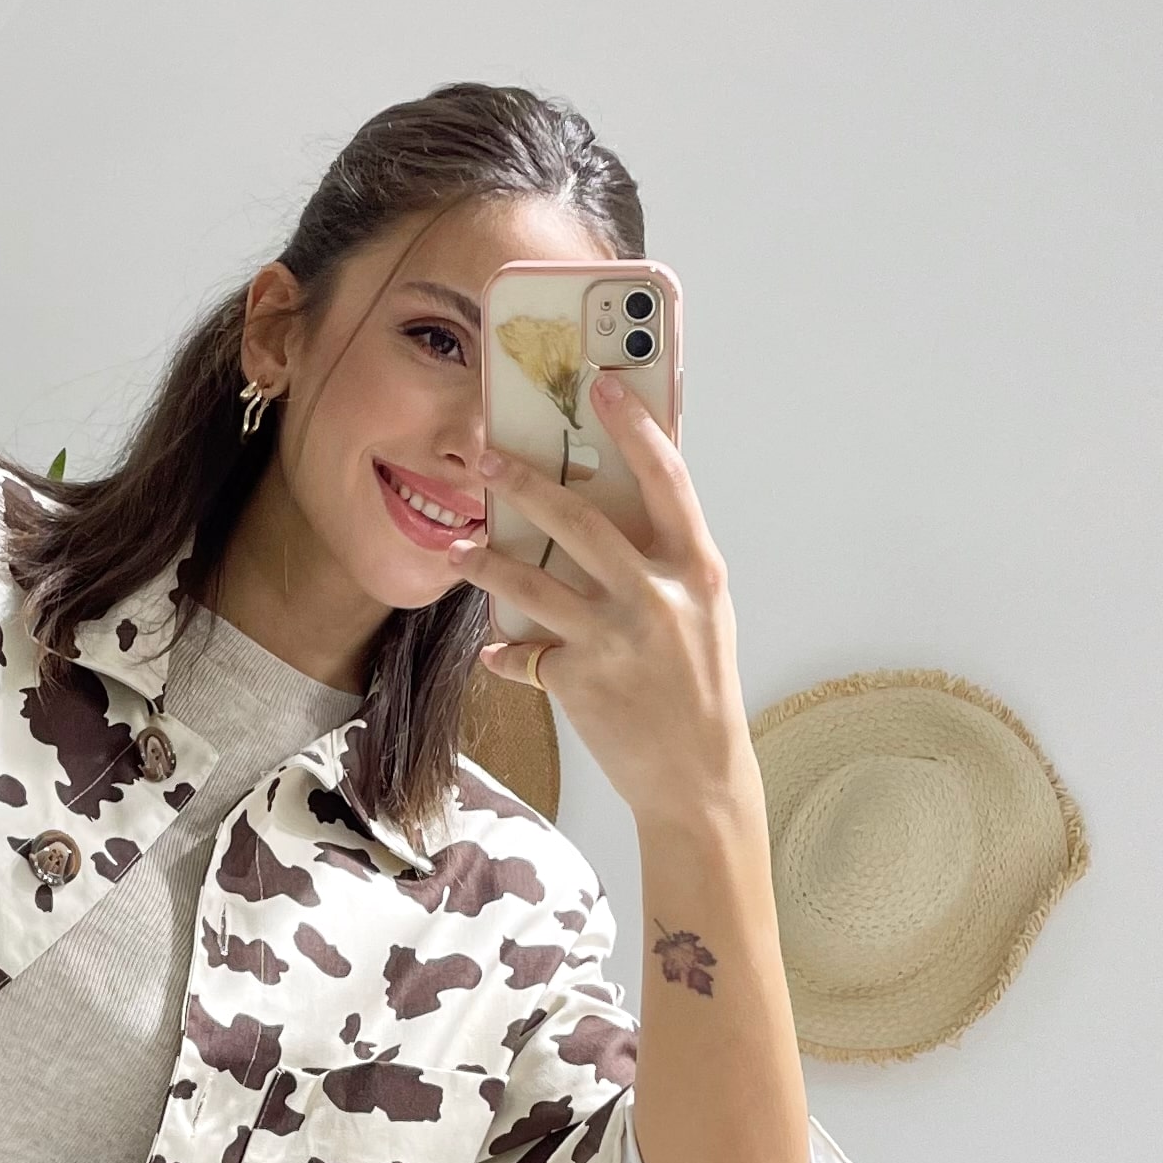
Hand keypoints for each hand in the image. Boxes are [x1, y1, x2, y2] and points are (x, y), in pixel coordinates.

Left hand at [462, 374, 755, 829]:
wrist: (697, 776)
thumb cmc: (700, 686)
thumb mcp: (702, 613)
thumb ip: (666, 562)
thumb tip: (618, 508)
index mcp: (697, 569)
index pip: (667, 480)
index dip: (635, 427)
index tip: (604, 386)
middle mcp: (657, 596)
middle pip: (578, 519)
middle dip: (524, 483)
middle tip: (486, 456)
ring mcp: (614, 638)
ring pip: (531, 582)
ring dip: (487, 562)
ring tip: (460, 549)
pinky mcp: (577, 679)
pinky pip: (523, 653)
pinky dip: (506, 651)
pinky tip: (496, 649)